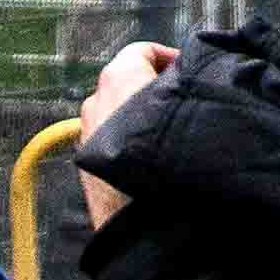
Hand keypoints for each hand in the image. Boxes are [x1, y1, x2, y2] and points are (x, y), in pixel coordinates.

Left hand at [76, 40, 175, 230]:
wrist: (145, 228)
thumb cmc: (170, 165)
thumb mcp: (193, 106)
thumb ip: (190, 81)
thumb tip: (194, 74)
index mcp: (117, 78)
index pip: (144, 50)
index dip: (173, 58)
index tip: (193, 72)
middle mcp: (94, 102)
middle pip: (128, 80)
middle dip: (156, 88)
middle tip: (187, 103)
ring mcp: (86, 135)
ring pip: (118, 111)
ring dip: (143, 116)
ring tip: (173, 135)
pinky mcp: (86, 167)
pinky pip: (111, 139)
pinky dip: (130, 141)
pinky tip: (155, 160)